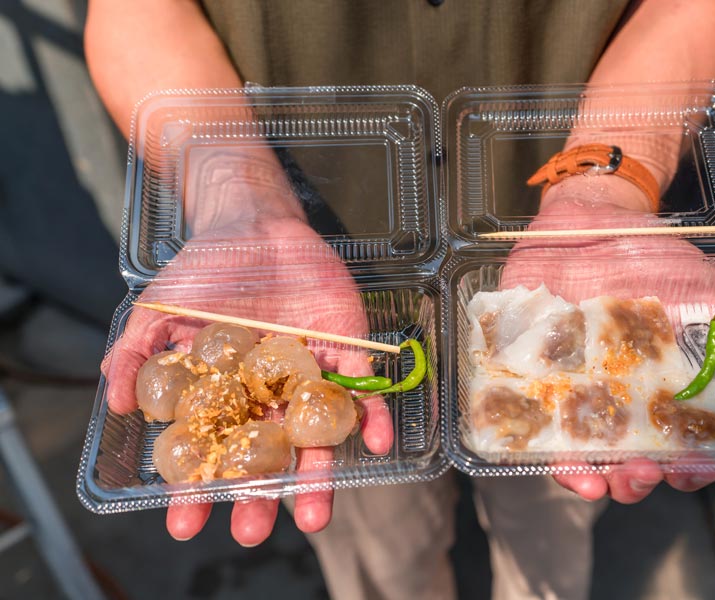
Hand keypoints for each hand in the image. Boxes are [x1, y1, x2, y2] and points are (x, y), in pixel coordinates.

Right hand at [102, 217, 392, 544]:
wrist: (252, 223)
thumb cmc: (207, 270)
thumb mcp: (159, 310)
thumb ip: (136, 354)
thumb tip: (112, 404)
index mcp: (227, 395)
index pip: (211, 450)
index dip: (197, 488)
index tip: (183, 524)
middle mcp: (268, 395)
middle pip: (266, 454)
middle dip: (261, 494)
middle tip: (251, 532)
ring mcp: (308, 376)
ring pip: (315, 436)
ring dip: (319, 477)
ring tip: (314, 517)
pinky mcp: (345, 350)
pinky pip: (361, 390)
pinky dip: (369, 418)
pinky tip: (373, 444)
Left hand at [501, 174, 714, 501]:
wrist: (592, 216)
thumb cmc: (652, 258)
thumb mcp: (705, 290)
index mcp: (657, 393)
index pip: (675, 451)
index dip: (686, 470)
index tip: (694, 469)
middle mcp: (610, 400)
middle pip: (623, 463)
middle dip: (635, 480)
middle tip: (644, 473)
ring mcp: (563, 389)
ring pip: (571, 453)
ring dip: (585, 475)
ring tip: (597, 479)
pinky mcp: (520, 371)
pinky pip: (518, 418)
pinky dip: (526, 443)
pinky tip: (540, 451)